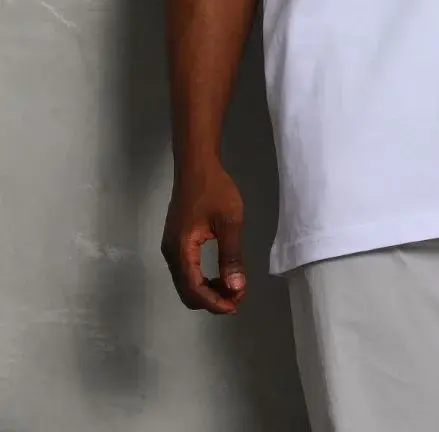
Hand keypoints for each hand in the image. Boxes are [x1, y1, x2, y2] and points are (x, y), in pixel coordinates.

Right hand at [161, 161, 246, 313]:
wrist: (196, 164)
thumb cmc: (214, 189)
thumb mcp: (229, 222)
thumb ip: (231, 256)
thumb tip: (236, 288)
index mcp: (181, 249)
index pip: (194, 290)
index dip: (215, 303)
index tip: (236, 305)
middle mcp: (171, 253)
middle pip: (186, 291)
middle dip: (211, 300)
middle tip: (237, 298)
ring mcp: (171, 247)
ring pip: (185, 283)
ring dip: (207, 291)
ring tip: (231, 287)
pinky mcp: (175, 241)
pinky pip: (186, 271)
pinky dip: (201, 279)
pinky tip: (219, 274)